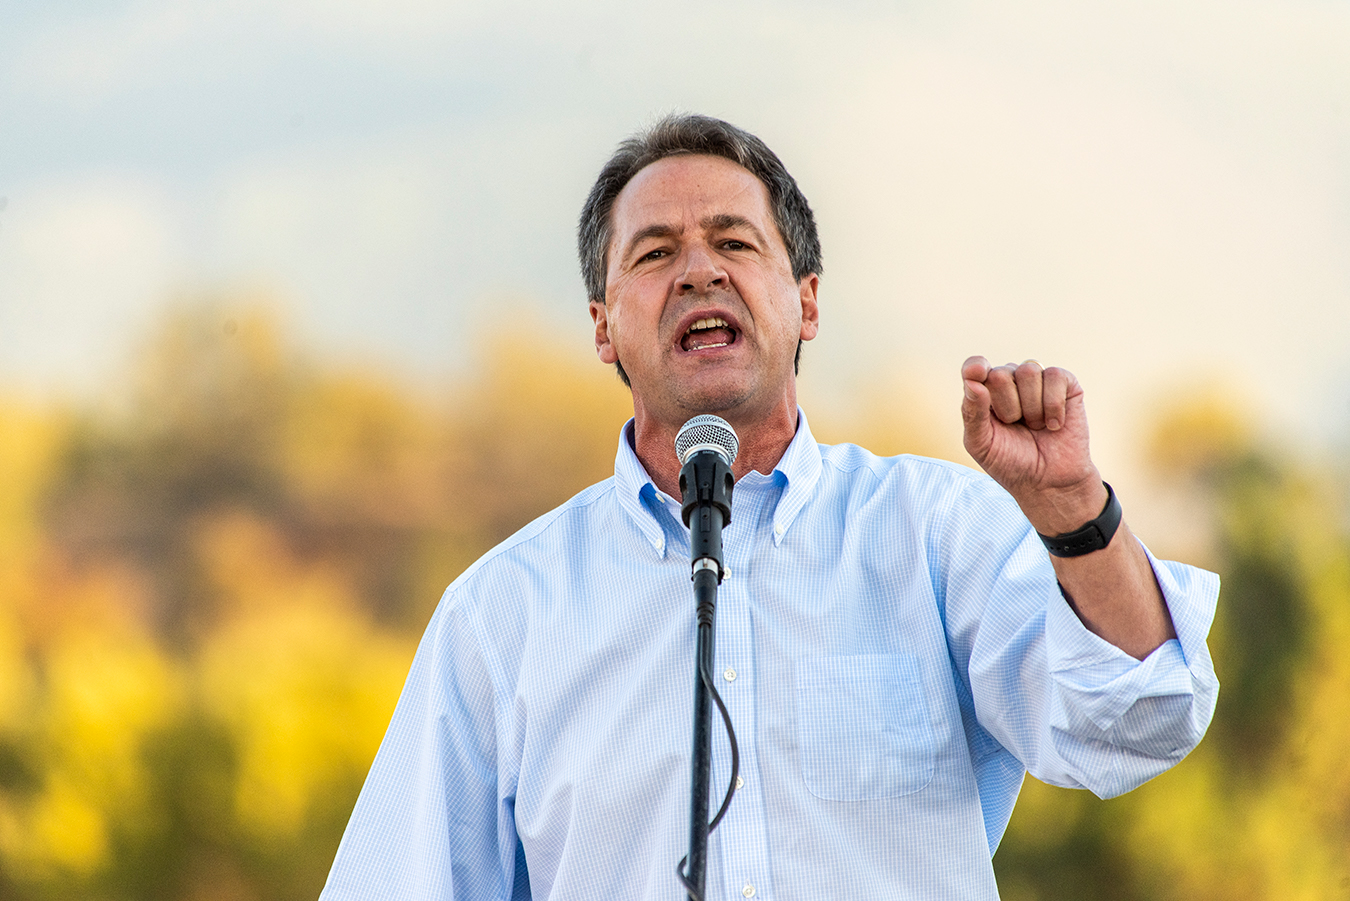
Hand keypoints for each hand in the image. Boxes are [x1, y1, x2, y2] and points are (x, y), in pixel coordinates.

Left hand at [960, 356, 1105, 534]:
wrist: (1049, 482)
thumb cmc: (1011, 462)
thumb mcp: (981, 444)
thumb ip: (972, 414)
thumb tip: (972, 382)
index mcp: (984, 393)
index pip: (974, 367)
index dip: (975, 367)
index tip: (979, 371)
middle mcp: (1009, 382)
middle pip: (1000, 373)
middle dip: (1007, 406)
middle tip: (1015, 426)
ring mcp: (1037, 381)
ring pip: (1028, 371)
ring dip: (1031, 408)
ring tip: (1035, 426)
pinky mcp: (1065, 384)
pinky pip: (1055, 376)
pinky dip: (1053, 405)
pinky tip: (1054, 424)